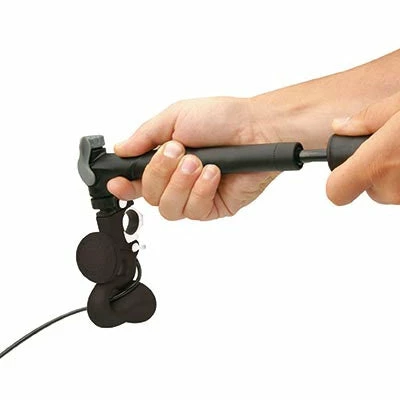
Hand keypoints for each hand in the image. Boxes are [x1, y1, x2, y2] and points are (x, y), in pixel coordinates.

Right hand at [107, 97, 280, 220]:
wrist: (256, 128)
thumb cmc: (221, 118)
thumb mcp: (175, 117)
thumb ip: (146, 136)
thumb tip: (121, 148)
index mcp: (166, 161)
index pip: (138, 181)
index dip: (124, 185)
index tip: (117, 181)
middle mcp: (178, 181)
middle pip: (150, 196)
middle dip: (160, 173)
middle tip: (177, 151)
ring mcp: (195, 196)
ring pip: (169, 209)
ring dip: (180, 183)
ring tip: (197, 162)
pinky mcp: (214, 207)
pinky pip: (195, 211)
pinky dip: (201, 191)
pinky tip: (213, 173)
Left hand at [326, 92, 399, 204]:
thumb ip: (369, 118)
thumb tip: (341, 126)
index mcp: (379, 162)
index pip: (336, 191)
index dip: (338, 181)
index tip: (345, 169)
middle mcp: (395, 187)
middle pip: (368, 188)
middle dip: (376, 170)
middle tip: (394, 145)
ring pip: (393, 190)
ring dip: (398, 172)